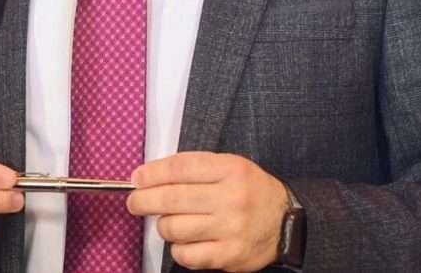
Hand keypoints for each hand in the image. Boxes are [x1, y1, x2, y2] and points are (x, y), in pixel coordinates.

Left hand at [127, 151, 286, 271]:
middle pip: (172, 199)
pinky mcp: (229, 256)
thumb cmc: (250, 190)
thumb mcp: (228, 165)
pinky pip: (187, 255)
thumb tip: (151, 175)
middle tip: (134, 202)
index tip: (136, 178)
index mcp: (229, 169)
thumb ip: (194, 168)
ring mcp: (230, 229)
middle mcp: (230, 198)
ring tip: (167, 221)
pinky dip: (178, 248)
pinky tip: (183, 240)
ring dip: (163, 225)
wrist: (286, 222)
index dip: (152, 173)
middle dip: (144, 200)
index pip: (179, 169)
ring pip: (175, 228)